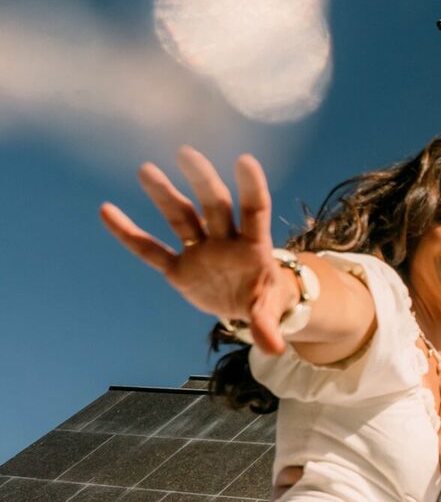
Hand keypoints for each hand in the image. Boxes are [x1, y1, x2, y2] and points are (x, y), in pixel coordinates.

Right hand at [100, 146, 295, 354]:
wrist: (251, 305)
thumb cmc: (265, 298)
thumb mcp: (268, 311)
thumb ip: (267, 325)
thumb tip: (273, 348)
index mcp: (254, 247)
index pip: (255, 210)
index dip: (251, 187)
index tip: (244, 160)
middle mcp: (226, 241)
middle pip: (215, 206)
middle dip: (203, 181)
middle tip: (186, 153)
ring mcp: (201, 250)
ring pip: (182, 218)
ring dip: (165, 195)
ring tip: (147, 169)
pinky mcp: (179, 268)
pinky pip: (151, 250)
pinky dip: (129, 234)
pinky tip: (107, 211)